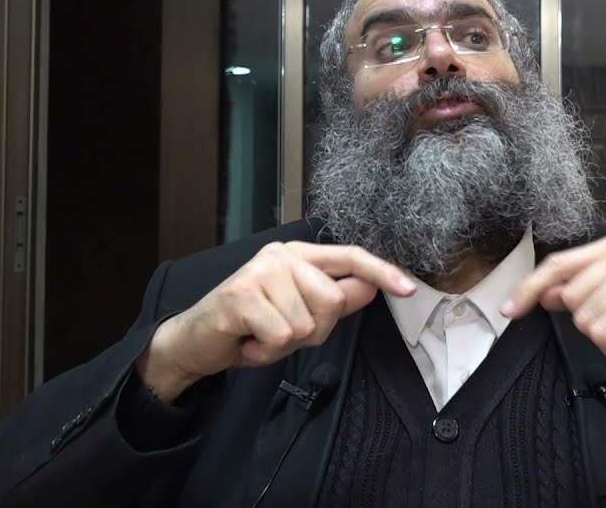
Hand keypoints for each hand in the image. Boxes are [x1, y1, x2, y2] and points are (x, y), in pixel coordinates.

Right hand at [138, 242, 414, 401]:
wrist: (197, 342)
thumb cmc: (250, 327)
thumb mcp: (299, 315)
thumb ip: (335, 300)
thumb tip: (370, 286)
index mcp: (299, 255)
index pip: (350, 257)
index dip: (381, 272)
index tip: (408, 288)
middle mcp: (281, 256)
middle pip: (332, 300)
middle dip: (313, 330)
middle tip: (280, 331)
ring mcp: (260, 272)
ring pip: (307, 323)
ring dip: (285, 344)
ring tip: (262, 335)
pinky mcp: (241, 295)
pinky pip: (281, 335)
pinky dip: (267, 351)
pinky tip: (249, 341)